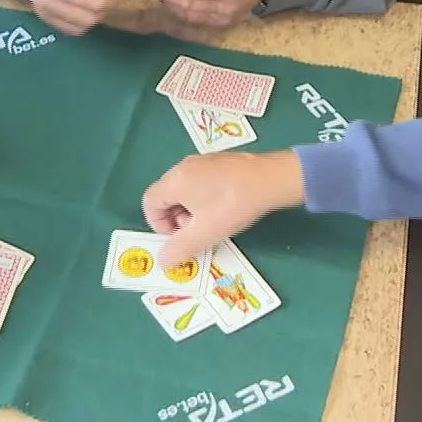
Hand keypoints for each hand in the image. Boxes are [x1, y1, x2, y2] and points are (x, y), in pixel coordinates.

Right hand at [141, 149, 305, 266]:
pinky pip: (202, 181)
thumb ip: (180, 248)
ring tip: (212, 222)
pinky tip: (225, 207)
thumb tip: (163, 261)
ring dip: (191, 210)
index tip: (177, 237)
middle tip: (195, 233)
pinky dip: (204, 197)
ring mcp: (204, 160)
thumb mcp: (205, 232)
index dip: (158, 224)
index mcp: (175, 180)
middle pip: (166, 195)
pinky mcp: (221, 161)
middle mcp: (185, 166)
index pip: (150, 202)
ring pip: (185, 189)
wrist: (271, 178)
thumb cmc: (233, 205)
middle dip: (176, 219)